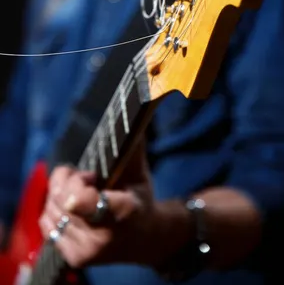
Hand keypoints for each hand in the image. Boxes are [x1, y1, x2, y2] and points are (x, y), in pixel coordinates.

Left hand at [38, 141, 156, 267]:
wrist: (144, 239)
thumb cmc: (141, 199)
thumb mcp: (140, 174)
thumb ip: (131, 148)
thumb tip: (132, 117)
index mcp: (125, 211)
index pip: (86, 203)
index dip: (75, 189)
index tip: (87, 176)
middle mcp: (103, 236)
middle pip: (63, 199)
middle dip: (72, 180)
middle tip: (90, 177)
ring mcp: (87, 250)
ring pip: (52, 210)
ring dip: (61, 193)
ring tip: (82, 191)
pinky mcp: (74, 258)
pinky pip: (47, 223)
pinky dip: (55, 209)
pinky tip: (72, 206)